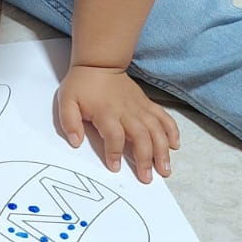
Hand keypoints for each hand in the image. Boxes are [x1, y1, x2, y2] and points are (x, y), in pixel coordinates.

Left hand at [56, 64, 179, 183]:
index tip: (115, 167)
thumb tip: (75, 142)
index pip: (114, 136)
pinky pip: (164, 118)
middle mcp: (126, 111)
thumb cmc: (83, 84)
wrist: (100, 63)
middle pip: (141, 136)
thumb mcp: (66, 101)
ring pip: (156, 130)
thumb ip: (69, 122)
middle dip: (145, 158)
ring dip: (162, 150)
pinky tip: (175, 145)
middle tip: (147, 178)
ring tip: (165, 169)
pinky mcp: (147, 104)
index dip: (115, 153)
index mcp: (106, 112)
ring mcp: (139, 108)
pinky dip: (172, 131)